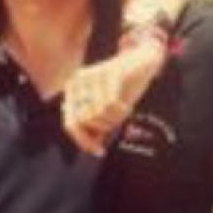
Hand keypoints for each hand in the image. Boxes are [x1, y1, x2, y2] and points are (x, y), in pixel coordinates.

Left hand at [62, 40, 165, 155]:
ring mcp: (91, 75)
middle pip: (84, 121)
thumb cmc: (123, 87)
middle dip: (104, 127)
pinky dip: (121, 111)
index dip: (84, 141)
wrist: (142, 61)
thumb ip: (95, 126)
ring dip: (115, 118)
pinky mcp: (108, 73)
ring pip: (98, 114)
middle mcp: (77, 81)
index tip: (100, 152)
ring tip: (124, 110)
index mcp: (71, 90)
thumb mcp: (106, 110)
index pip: (70, 124)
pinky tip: (128, 106)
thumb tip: (90, 146)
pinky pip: (109, 104)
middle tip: (118, 121)